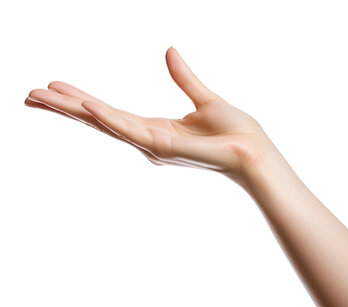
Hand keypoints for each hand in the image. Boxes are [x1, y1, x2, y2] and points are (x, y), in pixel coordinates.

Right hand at [25, 47, 274, 185]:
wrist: (254, 152)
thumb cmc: (233, 131)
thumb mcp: (204, 99)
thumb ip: (184, 77)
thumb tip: (169, 50)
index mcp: (154, 127)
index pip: (110, 112)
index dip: (82, 100)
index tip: (57, 88)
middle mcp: (147, 138)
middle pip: (99, 119)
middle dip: (64, 108)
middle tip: (30, 95)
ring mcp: (152, 144)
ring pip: (105, 123)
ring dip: (73, 110)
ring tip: (40, 96)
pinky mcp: (164, 146)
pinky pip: (129, 128)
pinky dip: (106, 117)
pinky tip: (84, 105)